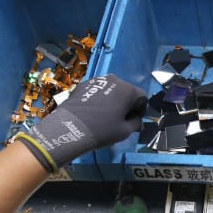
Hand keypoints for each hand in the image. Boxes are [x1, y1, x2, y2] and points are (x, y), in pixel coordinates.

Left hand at [16, 74, 146, 170]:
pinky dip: (100, 98)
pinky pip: (98, 90)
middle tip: (121, 118)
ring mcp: (98, 80)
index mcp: (128, 90)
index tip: (134, 121)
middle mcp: (115, 80)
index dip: (140, 110)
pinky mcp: (84, 84)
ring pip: (111, 89)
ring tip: (106, 114)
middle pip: (126, 91)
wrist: (70, 127)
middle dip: (127, 104)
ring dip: (113, 100)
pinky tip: (94, 111)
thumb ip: (135, 123)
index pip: (142, 98)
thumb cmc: (102, 130)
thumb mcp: (124, 131)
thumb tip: (137, 121)